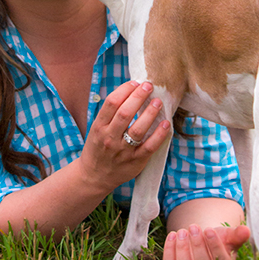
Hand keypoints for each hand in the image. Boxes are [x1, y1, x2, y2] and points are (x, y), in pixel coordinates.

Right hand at [79, 80, 171, 195]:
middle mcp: (110, 138)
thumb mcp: (97, 128)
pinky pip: (149, 147)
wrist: (94, 176)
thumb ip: (111, 114)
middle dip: (138, 97)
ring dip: (150, 113)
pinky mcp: (135, 162)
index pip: (111, 103)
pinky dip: (159, 135)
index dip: (124, 90)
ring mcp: (123, 151)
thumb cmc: (98, 147)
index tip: (135, 83)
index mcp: (99, 127)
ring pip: (138, 129)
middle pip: (125, 113)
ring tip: (158, 102)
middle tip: (149, 86)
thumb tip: (131, 92)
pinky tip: (165, 124)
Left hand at [163, 223, 250, 259]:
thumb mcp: (229, 237)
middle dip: (197, 245)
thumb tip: (246, 230)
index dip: (215, 247)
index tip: (210, 230)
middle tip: (194, 227)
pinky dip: (169, 250)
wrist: (202, 245)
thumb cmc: (218, 242)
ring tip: (183, 231)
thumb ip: (237, 235)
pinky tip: (172, 235)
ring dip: (182, 248)